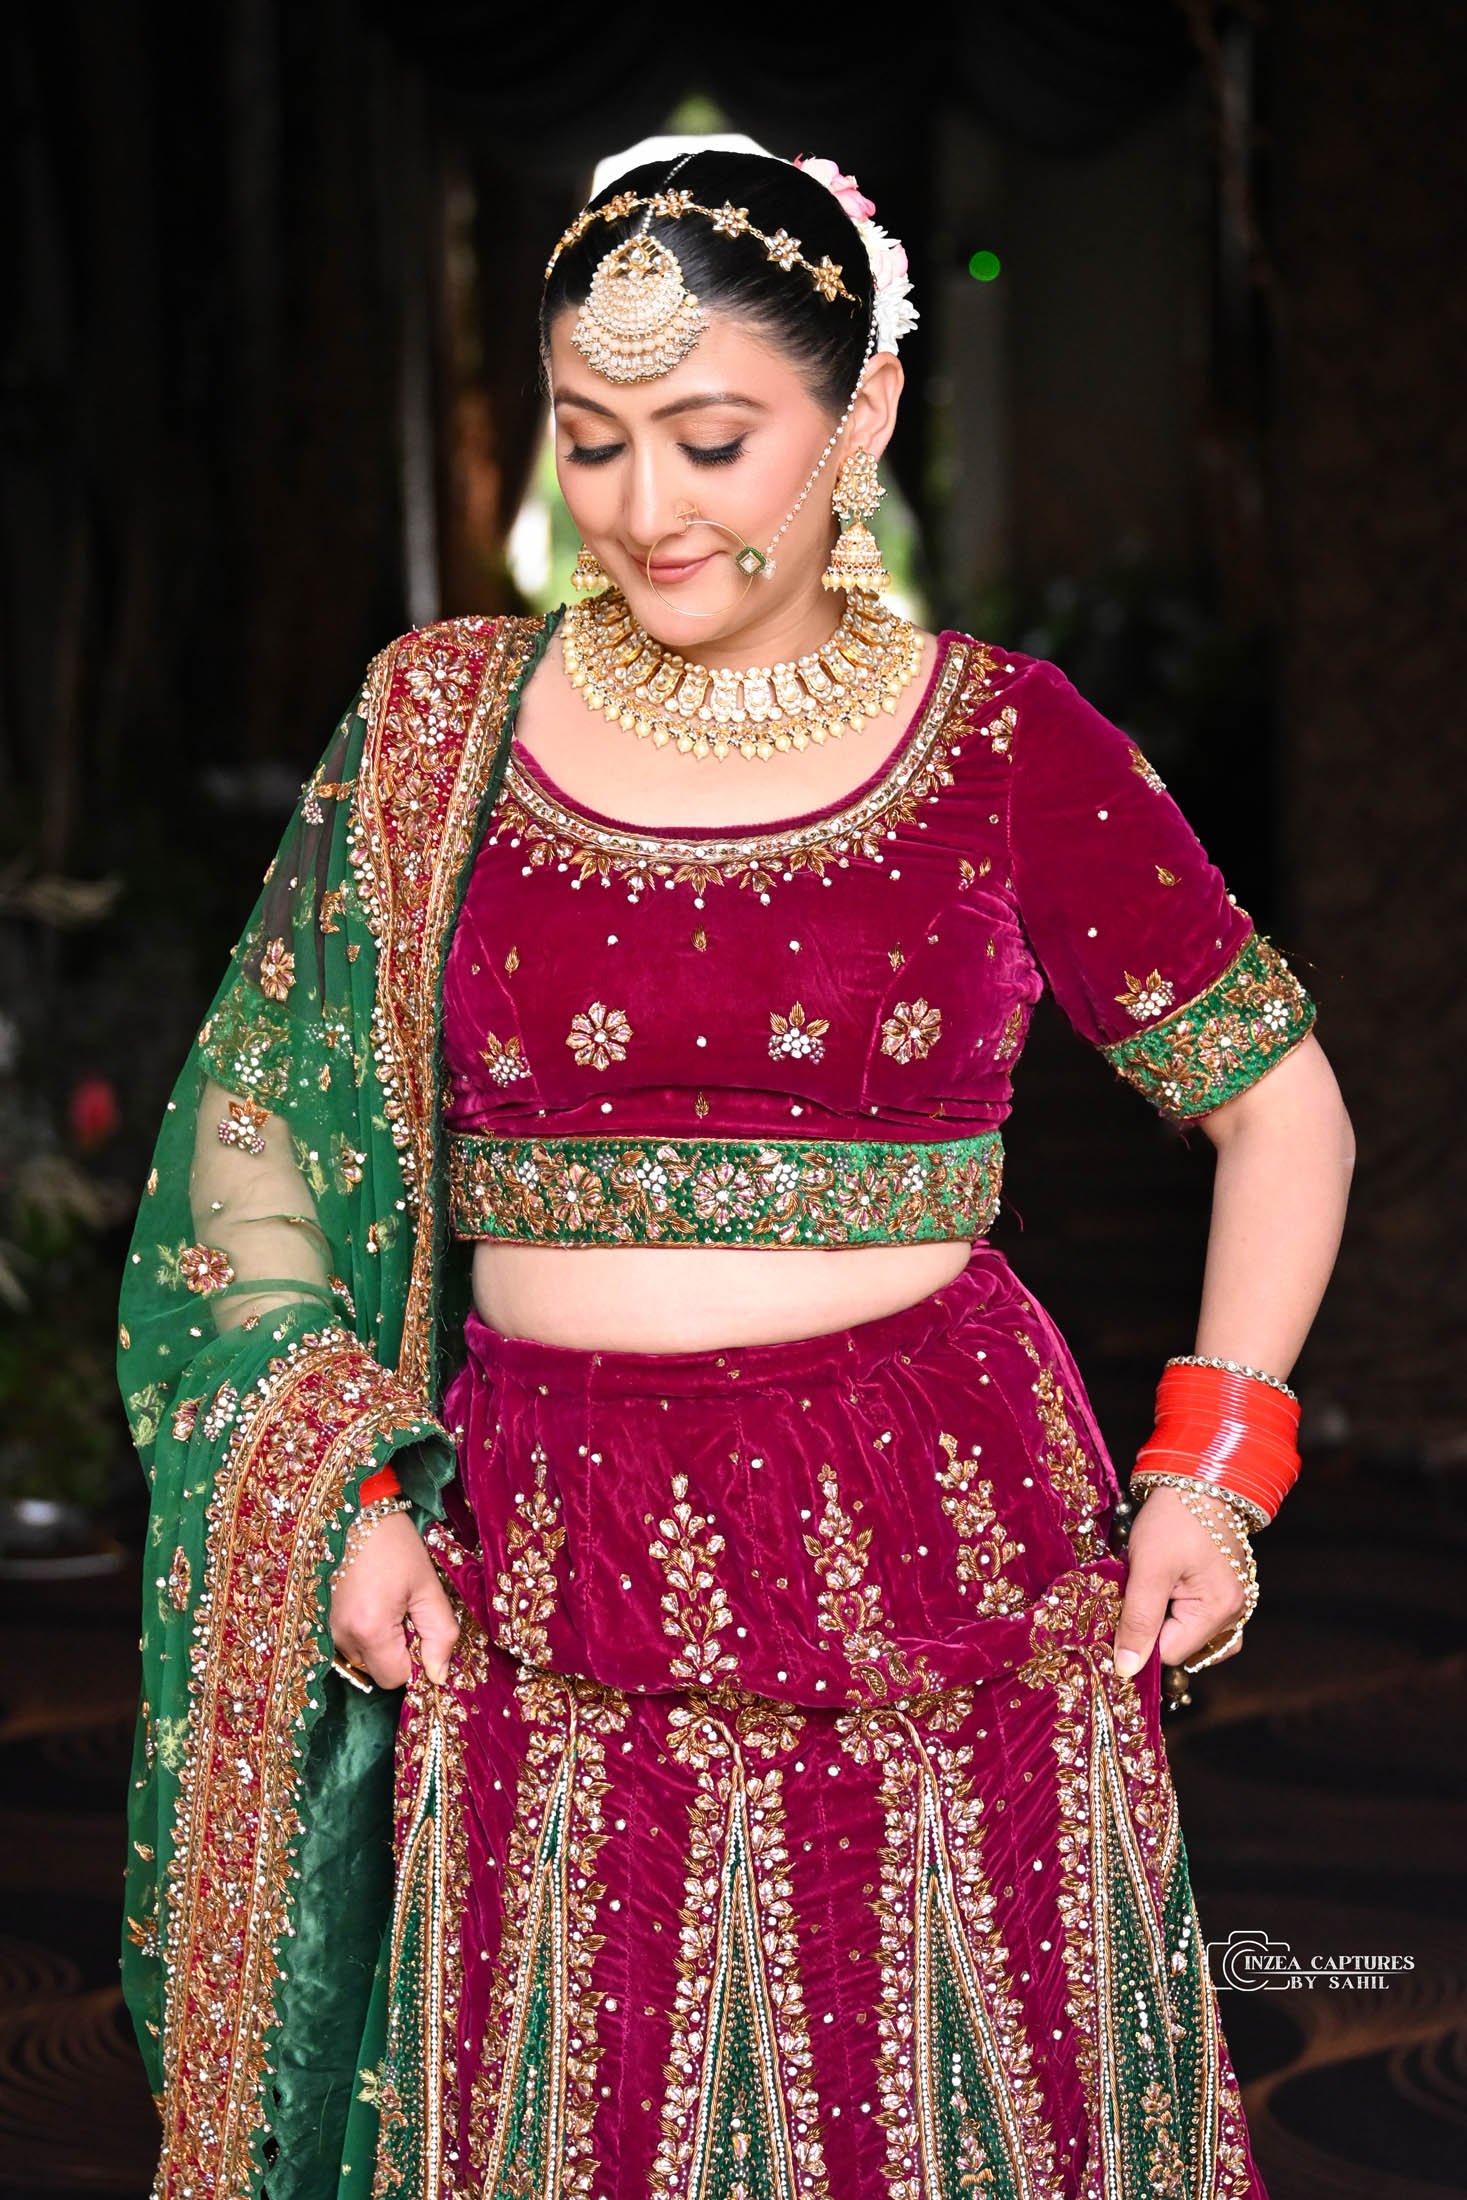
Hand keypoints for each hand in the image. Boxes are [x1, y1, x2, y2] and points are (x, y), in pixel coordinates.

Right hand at [329, 1512, 459, 1687]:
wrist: (353, 1508)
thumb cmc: (393, 1542)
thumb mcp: (427, 1585)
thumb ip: (439, 1633)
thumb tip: (439, 1676)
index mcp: (370, 1629)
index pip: (396, 1678)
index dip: (414, 1660)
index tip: (418, 1627)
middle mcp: (339, 1636)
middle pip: (375, 1670)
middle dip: (394, 1649)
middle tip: (400, 1607)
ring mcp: (321, 1628)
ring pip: (359, 1657)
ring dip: (375, 1639)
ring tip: (380, 1598)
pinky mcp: (313, 1619)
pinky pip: (344, 1641)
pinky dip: (358, 1629)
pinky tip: (363, 1599)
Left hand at [1112, 1485, 1250, 1677]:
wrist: (1198, 1477)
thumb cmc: (1174, 1517)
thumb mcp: (1148, 1568)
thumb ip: (1138, 1620)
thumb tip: (1127, 1669)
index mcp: (1218, 1611)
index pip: (1170, 1654)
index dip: (1137, 1644)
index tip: (1114, 1622)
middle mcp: (1234, 1613)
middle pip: (1184, 1649)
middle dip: (1152, 1633)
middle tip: (1129, 1601)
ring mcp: (1233, 1602)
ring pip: (1193, 1637)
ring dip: (1166, 1626)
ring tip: (1147, 1597)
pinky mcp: (1226, 1589)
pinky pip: (1202, 1620)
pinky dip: (1180, 1616)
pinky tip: (1163, 1597)